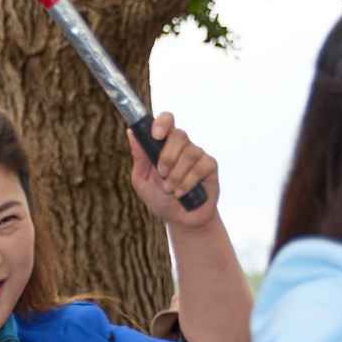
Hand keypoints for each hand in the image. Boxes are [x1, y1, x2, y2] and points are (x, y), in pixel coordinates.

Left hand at [124, 111, 218, 227]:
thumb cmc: (160, 199)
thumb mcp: (142, 180)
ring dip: (176, 175)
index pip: (167, 120)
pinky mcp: (210, 166)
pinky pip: (200, 167)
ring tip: (170, 190)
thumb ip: (139, 158)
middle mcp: (182, 146)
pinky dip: (188, 182)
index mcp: (164, 144)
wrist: (179, 220)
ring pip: (189, 153)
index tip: (156, 135)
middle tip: (162, 174)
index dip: (162, 123)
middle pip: (179, 135)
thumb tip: (131, 132)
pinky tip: (182, 192)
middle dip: (167, 157)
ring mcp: (197, 155)